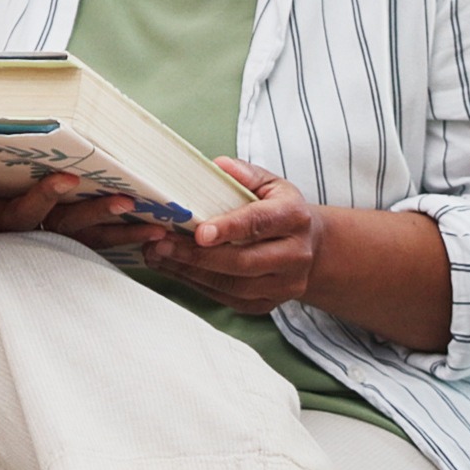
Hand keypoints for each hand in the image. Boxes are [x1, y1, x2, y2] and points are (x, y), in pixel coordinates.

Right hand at [0, 162, 134, 280]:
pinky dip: (128, 239)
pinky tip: (160, 227)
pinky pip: (101, 249)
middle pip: (26, 218)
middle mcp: (5, 239)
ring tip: (131, 205)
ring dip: (101, 220)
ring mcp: (37, 250)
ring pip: (72, 234)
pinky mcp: (65, 257)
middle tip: (70, 175)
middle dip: (48, 196)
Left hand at [141, 160, 326, 312]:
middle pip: (244, 261)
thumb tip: (219, 166)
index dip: (230, 228)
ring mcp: (285, 284)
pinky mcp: (269, 304)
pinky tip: (175, 270)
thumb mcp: (271, 184)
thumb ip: (246, 174)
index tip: (199, 232)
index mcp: (294, 218)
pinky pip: (229, 299)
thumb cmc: (280, 210)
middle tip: (163, 245)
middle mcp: (295, 254)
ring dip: (192, 273)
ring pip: (234, 285)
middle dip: (198, 256)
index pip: (260, 223)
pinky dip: (198, 286)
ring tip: (160, 256)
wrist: (310, 248)